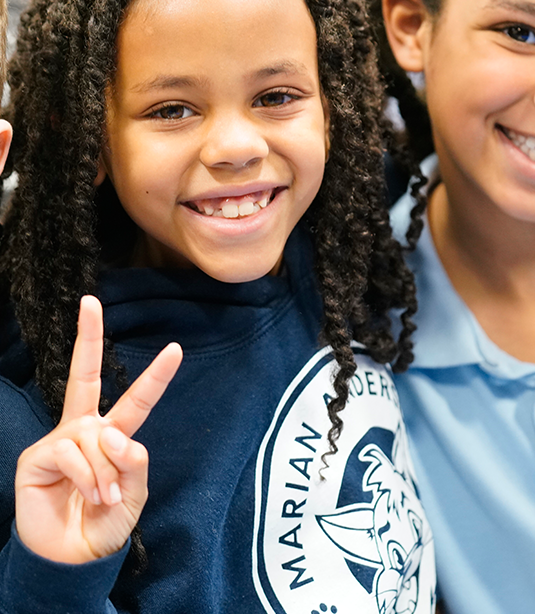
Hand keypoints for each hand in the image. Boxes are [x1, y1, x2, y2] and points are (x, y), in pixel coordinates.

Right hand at [16, 296, 181, 564]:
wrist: (74, 554)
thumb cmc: (106, 524)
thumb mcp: (135, 493)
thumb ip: (133, 463)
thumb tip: (117, 435)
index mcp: (114, 437)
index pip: (136, 400)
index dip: (155, 376)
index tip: (175, 348)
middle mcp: (85, 431)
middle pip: (86, 376)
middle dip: (87, 338)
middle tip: (89, 301)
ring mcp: (60, 440)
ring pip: (95, 438)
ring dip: (105, 475)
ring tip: (102, 499)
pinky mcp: (38, 455)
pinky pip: (74, 453)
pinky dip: (88, 478)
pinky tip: (87, 497)